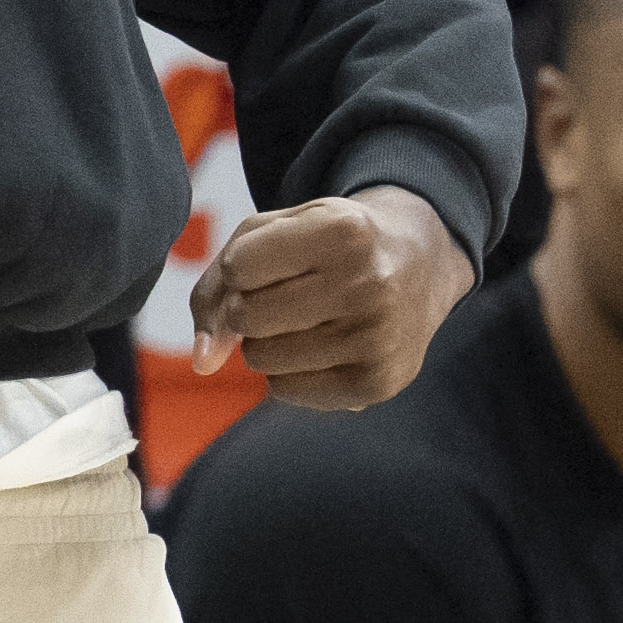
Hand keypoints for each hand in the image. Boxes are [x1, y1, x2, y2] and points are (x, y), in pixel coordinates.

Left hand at [188, 184, 471, 411]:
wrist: (421, 263)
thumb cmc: (331, 242)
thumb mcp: (277, 231)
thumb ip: (218, 283)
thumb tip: (202, 361)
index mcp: (344, 230)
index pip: (238, 267)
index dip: (242, 266)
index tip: (274, 259)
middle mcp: (368, 285)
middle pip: (247, 317)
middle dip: (249, 306)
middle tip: (287, 291)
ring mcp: (377, 339)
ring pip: (260, 359)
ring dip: (266, 341)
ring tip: (306, 318)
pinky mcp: (377, 384)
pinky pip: (285, 391)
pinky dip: (286, 371)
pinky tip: (321, 346)